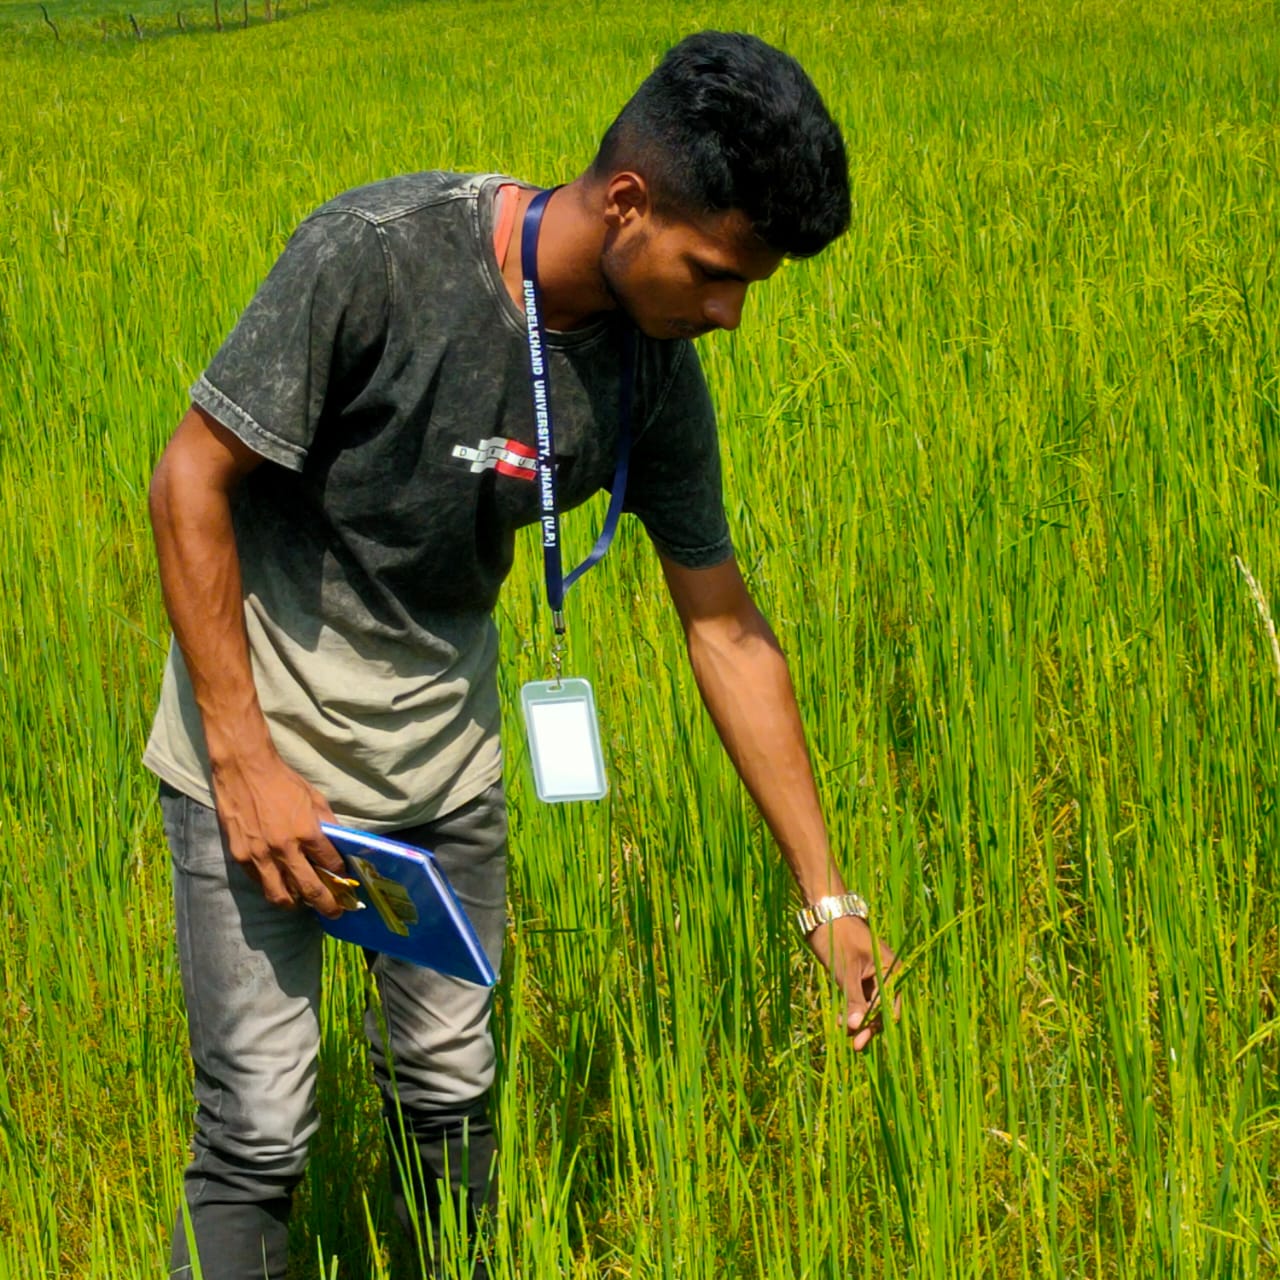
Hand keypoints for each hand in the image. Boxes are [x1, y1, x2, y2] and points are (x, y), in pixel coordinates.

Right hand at [210, 747, 347, 917]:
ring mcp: (259, 856)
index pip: (330, 865)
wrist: (244, 770)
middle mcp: (284, 849)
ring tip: (305, 903)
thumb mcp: (314, 798)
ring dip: (296, 903)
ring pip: (280, 895)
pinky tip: (280, 885)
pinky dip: (272, 888)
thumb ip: (327, 824)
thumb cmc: (282, 782)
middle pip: (309, 889)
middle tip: (335, 911)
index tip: (344, 880)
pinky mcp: (240, 857)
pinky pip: (260, 883)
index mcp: (306, 832)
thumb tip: (338, 845)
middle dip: (326, 904)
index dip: (339, 875)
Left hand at [806, 914, 899, 1051]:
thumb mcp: (845, 972)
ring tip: (842, 1029)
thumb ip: (853, 1001)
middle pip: (880, 1008)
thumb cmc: (837, 937)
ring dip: (857, 1018)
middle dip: (866, 1025)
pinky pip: (860, 996)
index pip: (888, 1006)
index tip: (860, 1041)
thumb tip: (857, 1029)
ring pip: (869, 1004)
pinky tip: (841, 1019)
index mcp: (891, 970)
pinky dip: (851, 1007)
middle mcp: (886, 973)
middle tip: (853, 1045)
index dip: (875, 1025)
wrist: (823, 911)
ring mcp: (872, 973)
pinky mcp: (859, 973)